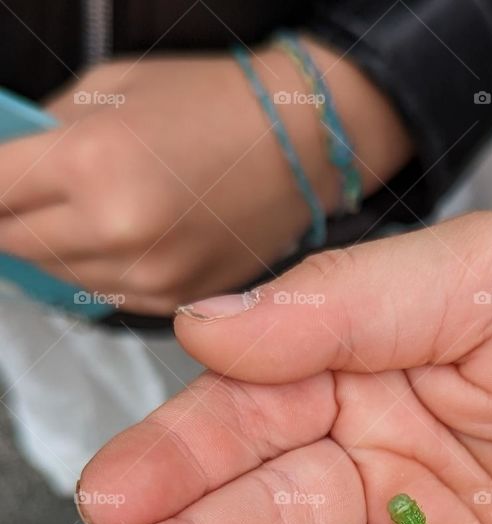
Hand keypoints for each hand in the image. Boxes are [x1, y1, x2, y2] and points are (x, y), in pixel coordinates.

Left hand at [0, 45, 410, 312]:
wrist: (299, 145)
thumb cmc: (215, 105)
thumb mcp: (108, 90)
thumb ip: (44, 131)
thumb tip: (5, 165)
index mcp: (92, 163)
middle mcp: (119, 231)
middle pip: (15, 244)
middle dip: (9, 218)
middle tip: (25, 197)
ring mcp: (150, 275)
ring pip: (57, 277)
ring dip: (52, 247)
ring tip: (79, 211)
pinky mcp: (175, 302)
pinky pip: (106, 295)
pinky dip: (97, 269)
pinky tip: (116, 236)